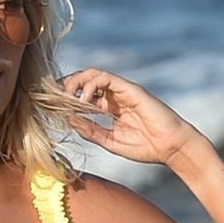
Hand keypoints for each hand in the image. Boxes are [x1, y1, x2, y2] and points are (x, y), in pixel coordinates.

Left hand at [59, 68, 200, 167]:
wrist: (170, 148)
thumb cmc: (146, 148)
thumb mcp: (110, 141)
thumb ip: (91, 131)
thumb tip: (69, 121)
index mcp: (110, 108)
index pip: (84, 95)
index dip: (67, 97)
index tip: (53, 105)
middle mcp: (115, 96)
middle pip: (85, 81)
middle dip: (67, 86)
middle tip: (55, 98)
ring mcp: (123, 91)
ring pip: (93, 75)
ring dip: (76, 82)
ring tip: (67, 97)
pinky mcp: (131, 89)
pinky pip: (107, 78)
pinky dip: (92, 85)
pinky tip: (84, 99)